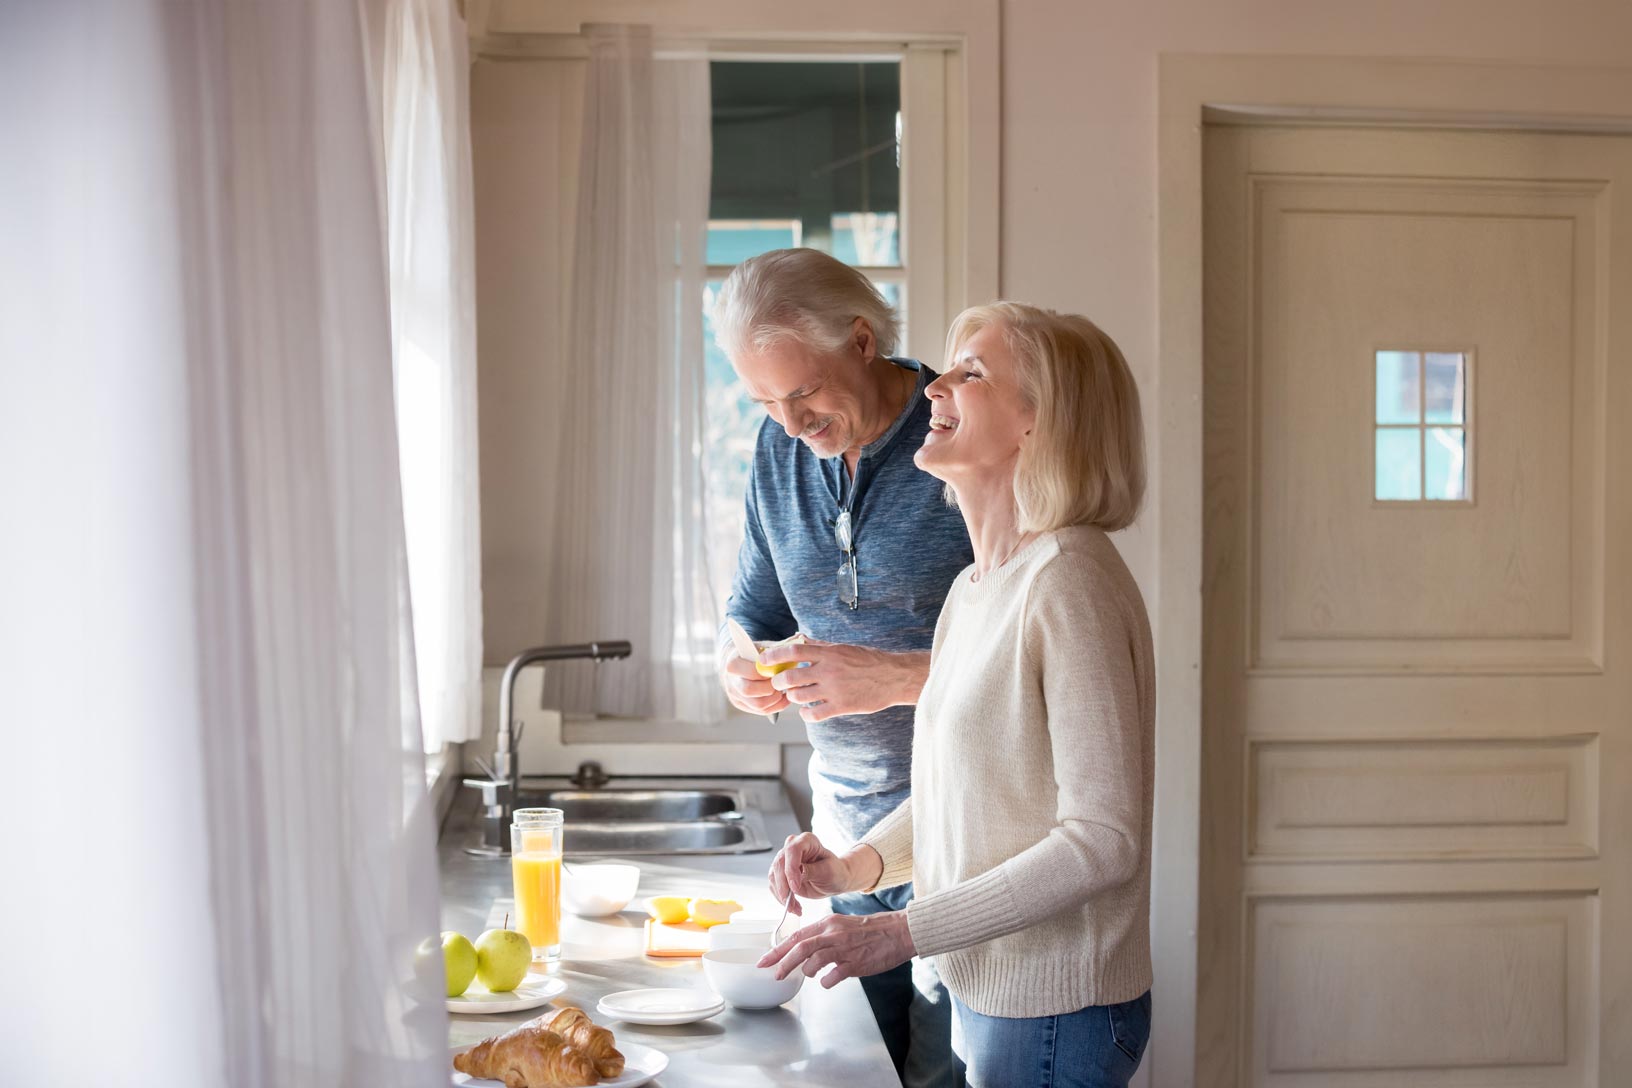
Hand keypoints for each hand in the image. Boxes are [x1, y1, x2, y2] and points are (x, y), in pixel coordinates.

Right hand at [717, 639, 790, 716]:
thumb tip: (801, 638)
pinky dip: (776, 706)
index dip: (767, 674)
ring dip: (775, 699)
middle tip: (782, 683)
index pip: (751, 672)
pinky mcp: (742, 705)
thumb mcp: (765, 646)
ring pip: (757, 705)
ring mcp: (734, 695)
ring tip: (784, 690)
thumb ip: (779, 646)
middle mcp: (730, 681)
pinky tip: (783, 697)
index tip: (778, 671)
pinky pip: (761, 711)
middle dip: (770, 688)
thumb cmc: (756, 653)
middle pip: (750, 691)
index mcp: (733, 663)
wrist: (741, 662)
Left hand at [756, 911, 915, 986]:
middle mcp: (833, 934)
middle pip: (800, 949)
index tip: (764, 961)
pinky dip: (826, 982)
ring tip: (811, 974)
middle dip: (783, 964)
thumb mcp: (841, 925)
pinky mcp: (855, 964)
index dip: (777, 950)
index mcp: (827, 923)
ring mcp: (844, 949)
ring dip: (808, 972)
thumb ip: (822, 936)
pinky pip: (832, 977)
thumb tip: (802, 950)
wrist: (897, 931)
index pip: (796, 936)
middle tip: (774, 975)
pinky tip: (829, 981)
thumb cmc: (869, 930)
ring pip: (814, 963)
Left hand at [760, 640, 928, 722]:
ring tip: (796, 696)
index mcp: (828, 653)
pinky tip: (808, 711)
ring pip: (798, 696)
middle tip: (780, 683)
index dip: (774, 656)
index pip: (793, 651)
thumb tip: (800, 639)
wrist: (892, 677)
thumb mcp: (843, 648)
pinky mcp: (841, 707)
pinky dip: (806, 714)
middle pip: (790, 677)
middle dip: (779, 682)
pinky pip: (813, 714)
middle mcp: (828, 670)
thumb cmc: (868, 660)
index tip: (764, 660)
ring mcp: (834, 690)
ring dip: (792, 697)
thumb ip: (820, 646)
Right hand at [766, 834, 880, 915]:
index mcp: (807, 841)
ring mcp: (785, 859)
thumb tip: (797, 873)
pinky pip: (774, 884)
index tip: (795, 887)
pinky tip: (792, 906)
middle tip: (791, 903)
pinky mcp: (781, 872)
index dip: (791, 869)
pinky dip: (781, 898)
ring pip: (774, 875)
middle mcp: (793, 847)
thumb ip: (812, 871)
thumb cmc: (835, 872)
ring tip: (794, 908)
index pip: (793, 850)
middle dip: (784, 886)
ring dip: (781, 895)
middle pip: (780, 863)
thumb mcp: (828, 872)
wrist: (834, 879)